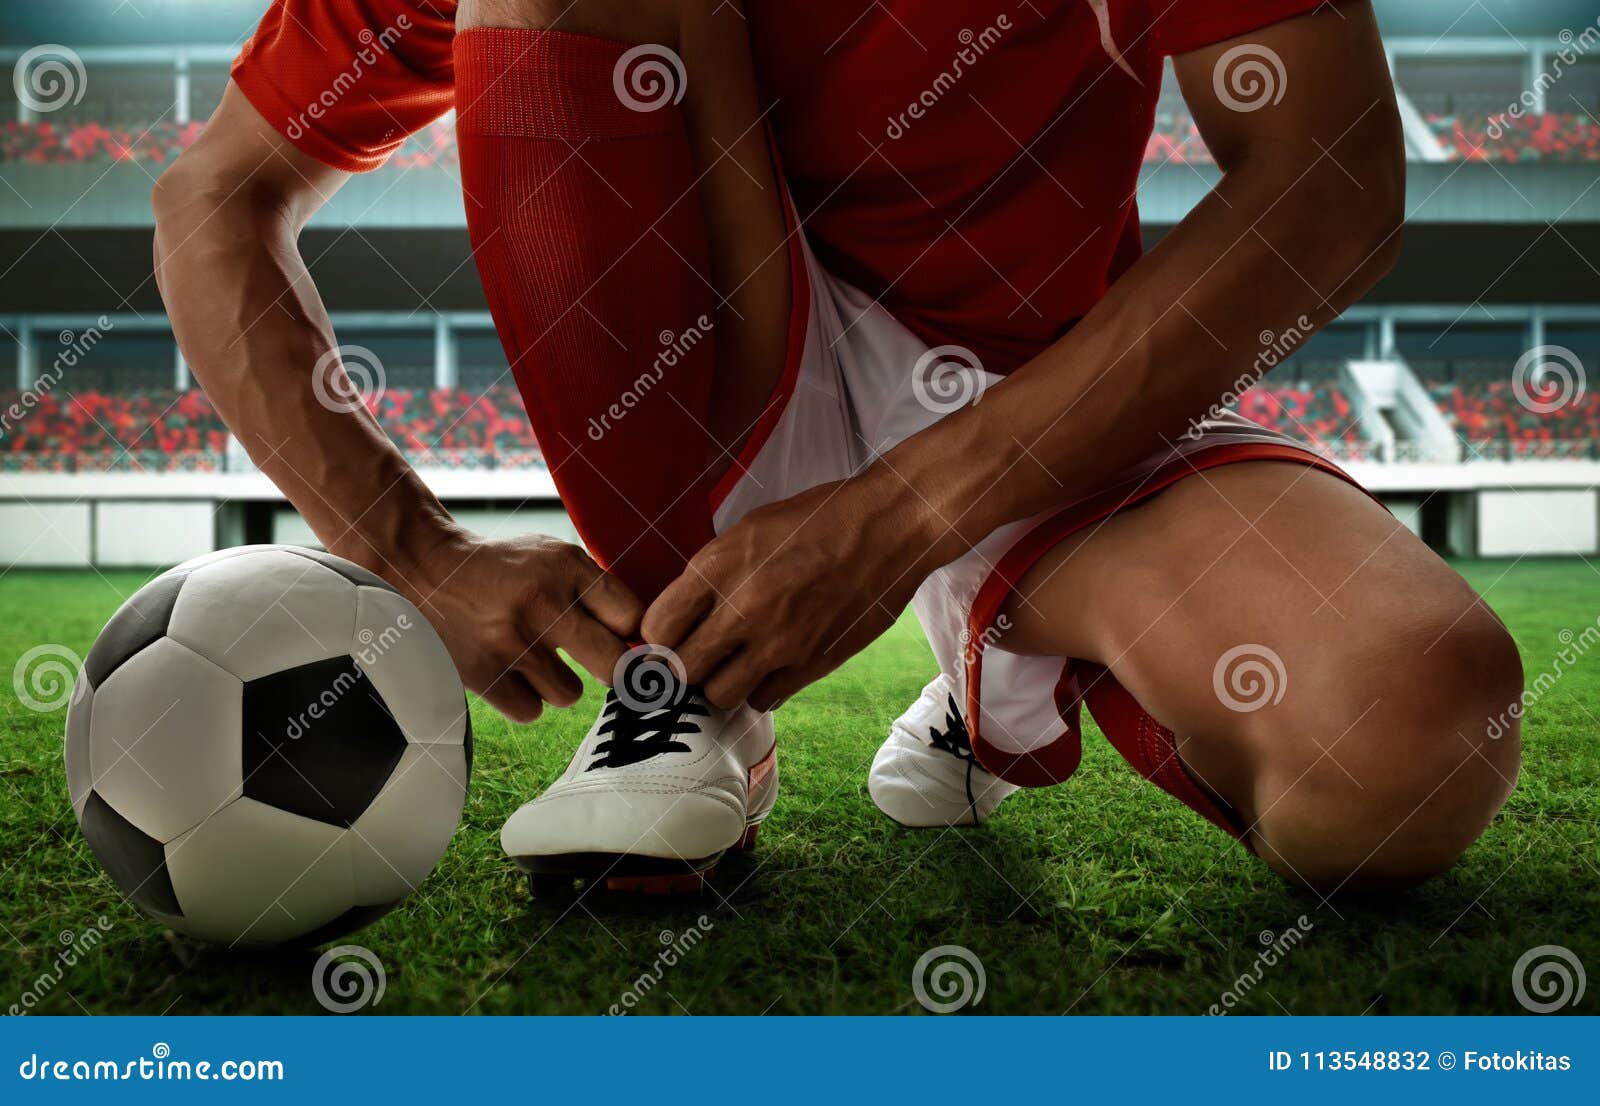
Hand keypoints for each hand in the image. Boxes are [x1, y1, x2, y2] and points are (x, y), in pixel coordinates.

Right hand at [386, 528, 642, 722]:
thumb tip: (647, 646)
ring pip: (569, 695)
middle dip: (615, 670)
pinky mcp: (484, 674)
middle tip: (599, 662)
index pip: (632, 618)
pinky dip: (525, 697)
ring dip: (559, 683)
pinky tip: (510, 670)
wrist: (430, 571)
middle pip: (615, 667)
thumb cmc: (508, 570)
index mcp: (565, 567)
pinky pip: (532, 710)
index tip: (620, 636)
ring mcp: (511, 644)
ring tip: (535, 658)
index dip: (632, 633)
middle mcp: (542, 604)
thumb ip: (600, 592)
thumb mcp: (555, 557)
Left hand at [642, 475, 934, 710]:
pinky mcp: (811, 663)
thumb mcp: (749, 529)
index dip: (658, 636)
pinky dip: (760, 689)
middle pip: (682, 669)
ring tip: (734, 663)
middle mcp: (741, 608)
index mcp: (718, 566)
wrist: (888, 525)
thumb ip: (712, 573)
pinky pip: (764, 699)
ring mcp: (778, 642)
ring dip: (721, 683)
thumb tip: (682, 614)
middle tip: (697, 656)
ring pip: (719, 694)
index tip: (669, 636)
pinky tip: (769, 666)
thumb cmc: (819, 518)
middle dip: (684, 666)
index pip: (657, 628)